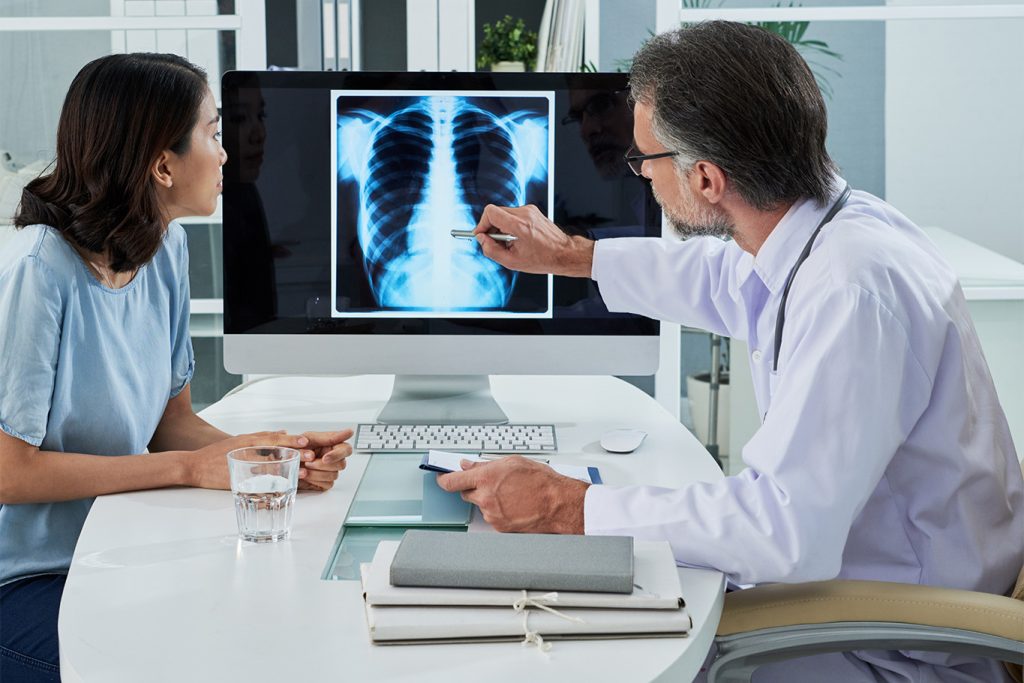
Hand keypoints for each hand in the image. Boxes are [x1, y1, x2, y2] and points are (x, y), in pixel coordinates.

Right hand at [184, 431, 311, 489]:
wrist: (193, 466)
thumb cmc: (216, 453)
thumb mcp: (240, 440)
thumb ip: (262, 436)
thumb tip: (283, 432)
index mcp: (248, 439)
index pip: (274, 437)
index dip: (291, 439)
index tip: (307, 441)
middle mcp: (246, 449)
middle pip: (275, 450)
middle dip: (294, 453)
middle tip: (311, 455)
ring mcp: (242, 464)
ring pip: (269, 466)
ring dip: (287, 469)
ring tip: (302, 471)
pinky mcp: (236, 479)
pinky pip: (257, 483)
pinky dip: (270, 485)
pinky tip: (282, 488)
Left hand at [296, 429, 353, 491]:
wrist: (282, 460)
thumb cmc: (296, 446)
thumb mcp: (310, 438)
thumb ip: (330, 437)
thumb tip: (350, 432)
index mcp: (333, 445)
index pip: (347, 449)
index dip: (338, 454)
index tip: (325, 457)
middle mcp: (334, 458)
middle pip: (341, 464)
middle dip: (323, 465)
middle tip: (309, 462)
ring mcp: (330, 471)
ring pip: (334, 475)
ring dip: (317, 472)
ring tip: (303, 468)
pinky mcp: (325, 482)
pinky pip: (327, 483)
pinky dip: (314, 480)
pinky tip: (305, 474)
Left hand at [435, 456, 588, 532]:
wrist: (558, 503)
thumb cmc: (541, 481)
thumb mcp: (512, 462)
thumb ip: (485, 464)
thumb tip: (468, 465)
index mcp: (486, 478)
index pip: (452, 481)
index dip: (443, 479)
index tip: (441, 477)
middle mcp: (486, 498)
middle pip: (465, 494)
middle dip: (473, 488)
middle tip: (490, 483)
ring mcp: (491, 514)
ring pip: (480, 506)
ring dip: (488, 500)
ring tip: (511, 494)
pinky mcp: (499, 527)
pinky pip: (491, 517)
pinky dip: (498, 511)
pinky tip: (514, 505)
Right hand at [473, 204, 594, 277]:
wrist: (563, 253)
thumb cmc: (543, 259)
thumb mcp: (512, 262)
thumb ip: (491, 250)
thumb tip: (481, 239)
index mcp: (519, 225)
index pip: (490, 212)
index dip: (482, 223)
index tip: (481, 234)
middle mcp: (525, 214)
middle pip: (495, 212)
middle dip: (491, 227)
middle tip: (496, 242)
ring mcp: (530, 210)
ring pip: (504, 213)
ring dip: (501, 227)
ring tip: (511, 242)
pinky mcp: (533, 211)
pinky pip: (513, 214)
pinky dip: (510, 225)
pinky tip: (518, 238)